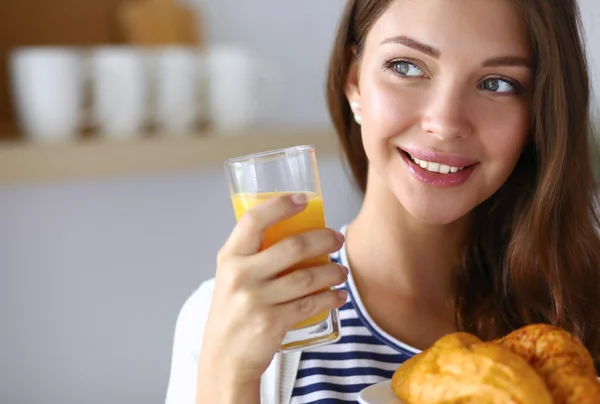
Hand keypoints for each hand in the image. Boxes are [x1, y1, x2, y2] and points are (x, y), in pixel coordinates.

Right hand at [196, 193, 347, 401]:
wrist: (224, 358)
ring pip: (306, 277)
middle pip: (292, 246)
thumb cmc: (234, 311)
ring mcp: (255, 300)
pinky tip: (338, 295)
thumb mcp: (232, 277)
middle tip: (338, 238)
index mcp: (229, 257)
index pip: (253, 220)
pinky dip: (330, 297)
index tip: (303, 199)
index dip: (280, 205)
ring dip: (332, 270)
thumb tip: (296, 229)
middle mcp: (240, 275)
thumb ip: (253, 255)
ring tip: (342, 270)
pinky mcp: (271, 322)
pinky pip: (310, 304)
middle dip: (323, 238)